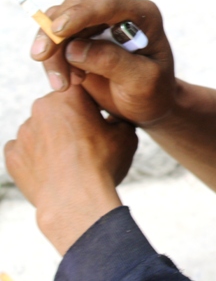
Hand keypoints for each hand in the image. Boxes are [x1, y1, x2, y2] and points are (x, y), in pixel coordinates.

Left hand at [4, 85, 137, 254]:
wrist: (76, 201)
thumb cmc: (103, 164)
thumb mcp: (126, 134)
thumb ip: (117, 118)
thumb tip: (114, 119)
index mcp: (70, 96)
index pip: (82, 91)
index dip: (93, 105)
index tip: (101, 119)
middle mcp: (41, 107)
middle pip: (58, 109)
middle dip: (70, 121)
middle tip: (87, 142)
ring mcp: (23, 132)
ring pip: (41, 129)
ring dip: (53, 138)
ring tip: (70, 160)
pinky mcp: (12, 155)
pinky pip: (25, 150)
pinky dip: (37, 157)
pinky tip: (54, 169)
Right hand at [30, 0, 175, 125]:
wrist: (146, 104)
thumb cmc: (152, 92)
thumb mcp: (142, 81)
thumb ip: (113, 62)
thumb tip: (74, 47)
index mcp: (144, 15)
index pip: (109, 4)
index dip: (81, 14)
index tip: (58, 30)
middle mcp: (120, 11)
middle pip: (77, 7)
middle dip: (55, 33)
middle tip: (42, 58)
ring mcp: (98, 21)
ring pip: (59, 22)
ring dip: (52, 52)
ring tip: (63, 84)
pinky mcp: (81, 35)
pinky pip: (54, 37)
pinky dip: (52, 59)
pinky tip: (65, 82)